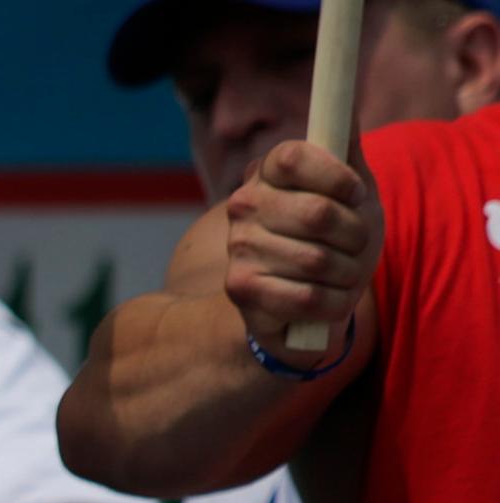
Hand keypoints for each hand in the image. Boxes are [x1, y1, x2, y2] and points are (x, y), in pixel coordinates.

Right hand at [224, 139, 377, 355]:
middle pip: (318, 213)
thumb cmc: (333, 238)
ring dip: (347, 273)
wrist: (300, 300)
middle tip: (356, 244)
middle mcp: (244, 204)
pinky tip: (326, 300)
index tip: (355, 193)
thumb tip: (345, 109)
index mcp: (267, 171)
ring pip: (317, 260)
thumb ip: (347, 151)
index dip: (336, 177)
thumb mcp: (350, 190)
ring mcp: (237, 247)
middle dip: (355, 235)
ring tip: (341, 274)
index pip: (293, 156)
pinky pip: (305, 296)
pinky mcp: (239, 288)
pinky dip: (331, 303)